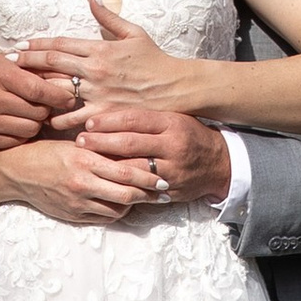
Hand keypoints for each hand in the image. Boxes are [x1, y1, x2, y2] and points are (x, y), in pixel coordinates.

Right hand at [0, 52, 78, 149]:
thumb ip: (37, 70)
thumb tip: (70, 80)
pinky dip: (23, 133)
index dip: (58, 95)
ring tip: (30, 113)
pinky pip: (18, 140)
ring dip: (36, 122)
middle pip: (37, 111)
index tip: (69, 98)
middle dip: (47, 109)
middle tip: (45, 104)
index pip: (37, 89)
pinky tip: (17, 122)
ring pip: (31, 128)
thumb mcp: (9, 64)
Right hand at [0, 136, 162, 224]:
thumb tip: (133, 151)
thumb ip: (101, 149)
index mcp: (85, 159)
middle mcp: (82, 182)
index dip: (148, 176)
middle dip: (149, 194)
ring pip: (117, 209)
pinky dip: (115, 212)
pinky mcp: (72, 214)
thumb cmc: (47, 152)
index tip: (164, 177)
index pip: (126, 170)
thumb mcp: (74, 144)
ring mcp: (77, 201)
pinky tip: (121, 205)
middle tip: (165, 193)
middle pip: (127, 193)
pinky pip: (102, 218)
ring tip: (145, 198)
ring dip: (134, 205)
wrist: (16, 172)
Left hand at [18, 0, 194, 116]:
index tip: (20, 47)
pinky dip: (56, 119)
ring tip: (18, 92)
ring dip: (35, 91)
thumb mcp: (134, 33)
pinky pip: (73, 118)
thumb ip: (108, 16)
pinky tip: (43, 120)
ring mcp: (98, 92)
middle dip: (27, 64)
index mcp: (100, 48)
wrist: (178, 87)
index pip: (60, 44)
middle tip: (8, 65)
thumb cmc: (156, 60)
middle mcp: (95, 69)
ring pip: (56, 91)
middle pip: (51, 64)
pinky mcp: (104, 113)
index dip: (36, 45)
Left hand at [75, 106, 232, 206]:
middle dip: (101, 142)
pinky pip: (142, 188)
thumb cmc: (190, 135)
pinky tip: (106, 182)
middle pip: (130, 143)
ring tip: (87, 161)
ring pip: (134, 168)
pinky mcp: (171, 189)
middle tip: (80, 141)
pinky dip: (123, 185)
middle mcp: (173, 144)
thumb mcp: (174, 118)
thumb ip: (146, 117)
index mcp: (172, 122)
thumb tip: (109, 111)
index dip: (109, 120)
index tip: (89, 122)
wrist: (220, 163)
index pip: (134, 118)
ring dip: (107, 166)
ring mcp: (172, 169)